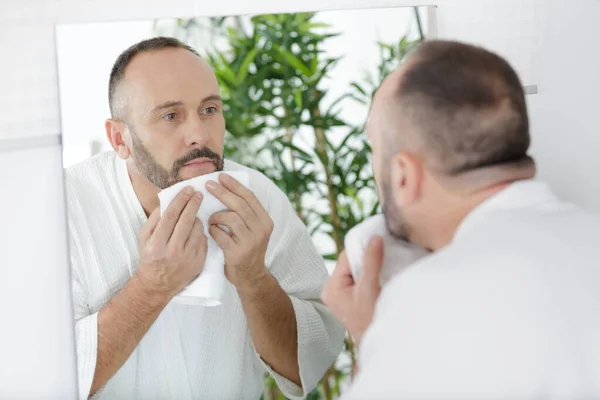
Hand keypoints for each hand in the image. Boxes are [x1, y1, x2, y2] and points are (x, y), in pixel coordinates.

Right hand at [136, 186, 207, 296]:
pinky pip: (203, 241)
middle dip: (193, 204)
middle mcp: (173, 251)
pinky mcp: (198, 263)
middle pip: (186, 221)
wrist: (158, 285)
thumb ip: (154, 219)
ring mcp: (187, 258)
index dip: (180, 200)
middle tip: (198, 194)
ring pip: (197, 230)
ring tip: (194, 215)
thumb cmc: (150, 257)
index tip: (188, 190)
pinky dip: (201, 233)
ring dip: (197, 219)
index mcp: (157, 244)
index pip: (171, 216)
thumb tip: (167, 202)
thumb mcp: (144, 238)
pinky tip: (196, 230)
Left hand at [206, 174, 272, 289]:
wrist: (250, 276)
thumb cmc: (246, 248)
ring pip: (230, 218)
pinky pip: (220, 234)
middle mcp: (261, 230)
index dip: (235, 185)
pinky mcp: (237, 252)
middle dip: (222, 193)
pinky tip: (211, 232)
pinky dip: (213, 230)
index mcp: (265, 220)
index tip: (221, 176)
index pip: (250, 197)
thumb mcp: (253, 229)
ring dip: (216, 216)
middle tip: (208, 185)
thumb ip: (245, 212)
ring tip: (211, 219)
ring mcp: (250, 241)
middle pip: (239, 205)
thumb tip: (227, 188)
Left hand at [321, 237, 383, 346]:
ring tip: (386, 266)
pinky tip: (383, 277)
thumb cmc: (371, 321)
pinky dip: (372, 276)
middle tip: (386, 253)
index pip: (346, 257)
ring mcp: (342, 296)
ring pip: (358, 271)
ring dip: (372, 268)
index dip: (362, 248)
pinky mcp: (352, 299)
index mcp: (331, 287)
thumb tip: (374, 237)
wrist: (378, 344)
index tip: (379, 240)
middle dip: (368, 259)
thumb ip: (371, 262)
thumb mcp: (370, 288)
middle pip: (352, 263)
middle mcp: (333, 290)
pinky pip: (361, 280)